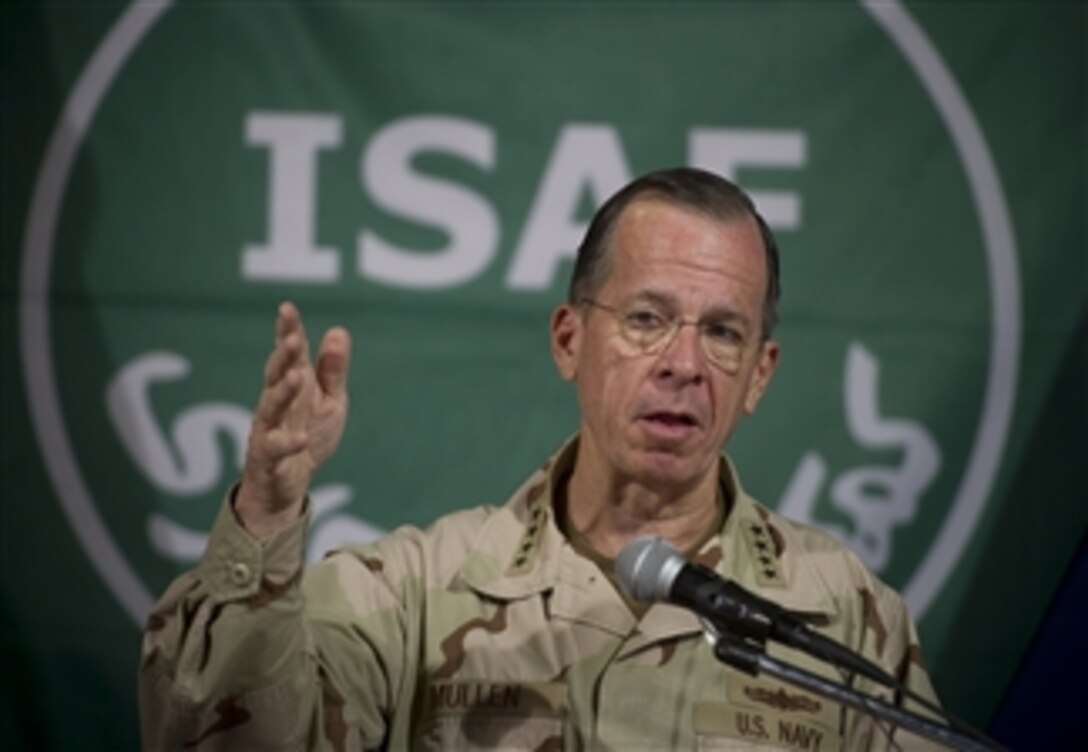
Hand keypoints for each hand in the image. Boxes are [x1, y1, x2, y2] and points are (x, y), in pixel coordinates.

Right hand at [235, 301, 350, 537]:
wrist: (289, 484)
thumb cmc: (309, 435)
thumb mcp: (329, 401)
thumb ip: (333, 370)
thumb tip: (338, 331)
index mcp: (294, 385)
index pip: (290, 353)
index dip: (287, 331)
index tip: (287, 308)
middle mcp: (277, 403)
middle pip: (276, 373)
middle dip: (284, 355)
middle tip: (295, 338)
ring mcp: (269, 428)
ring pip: (270, 406)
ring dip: (283, 391)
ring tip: (296, 376)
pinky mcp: (267, 456)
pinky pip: (275, 448)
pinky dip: (287, 443)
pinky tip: (299, 438)